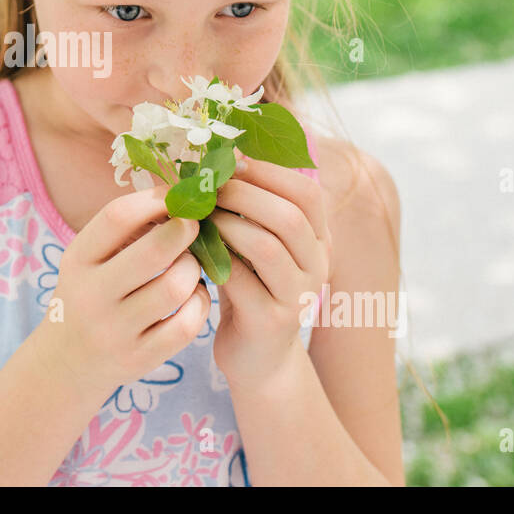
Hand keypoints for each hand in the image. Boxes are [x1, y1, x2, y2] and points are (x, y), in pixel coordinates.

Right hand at [31, 184, 211, 401]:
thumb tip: (179, 194)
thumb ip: (124, 230)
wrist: (64, 362)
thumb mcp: (88, 259)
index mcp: (78, 260)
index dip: (155, 200)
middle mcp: (92, 295)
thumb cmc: (88, 295)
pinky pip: (187, 324)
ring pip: (176, 287)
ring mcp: (115, 331)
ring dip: (194, 270)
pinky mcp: (139, 358)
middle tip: (193, 227)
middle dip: (185, 231)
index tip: (177, 196)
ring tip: (190, 266)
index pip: (118, 217)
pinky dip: (200, 304)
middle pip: (155, 251)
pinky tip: (193, 297)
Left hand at [208, 151, 331, 394]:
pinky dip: (214, 259)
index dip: (269, 172)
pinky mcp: (273, 321)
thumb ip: (248, 210)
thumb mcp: (254, 245)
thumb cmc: (249, 289)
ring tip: (199, 215)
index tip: (230, 161)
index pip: (309, 194)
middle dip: (243, 193)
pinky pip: (242, 280)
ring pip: (267, 246)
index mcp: (320, 241)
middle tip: (207, 186)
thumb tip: (217, 155)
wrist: (256, 358)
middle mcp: (319, 266)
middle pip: (289, 216)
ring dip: (227, 223)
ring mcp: (299, 295)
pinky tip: (193, 250)